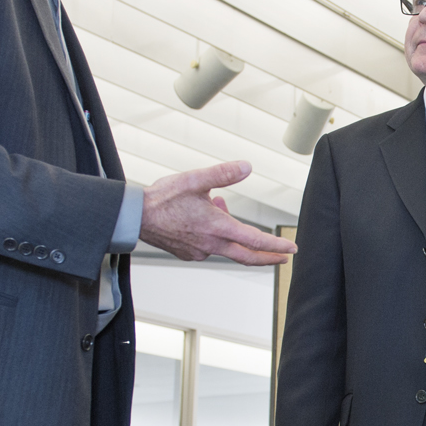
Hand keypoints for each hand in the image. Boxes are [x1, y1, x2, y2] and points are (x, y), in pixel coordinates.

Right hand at [140, 161, 296, 264]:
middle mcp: (210, 244)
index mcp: (217, 228)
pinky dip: (216, 235)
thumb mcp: (195, 179)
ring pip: (227, 248)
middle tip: (284, 258)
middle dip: (268, 258)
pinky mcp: (188, 253)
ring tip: (221, 207)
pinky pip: (210, 247)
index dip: (275, 246)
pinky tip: (205, 217)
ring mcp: (199, 251)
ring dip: (234, 235)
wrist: (135, 216)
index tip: (290, 250)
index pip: (255, 241)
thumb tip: (247, 167)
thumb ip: (223, 174)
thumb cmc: (162, 199)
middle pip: (247, 256)